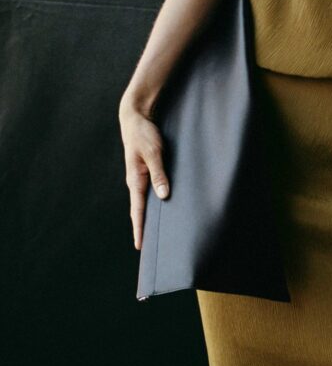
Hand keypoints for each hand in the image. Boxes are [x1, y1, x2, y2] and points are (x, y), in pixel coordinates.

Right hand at [119, 103, 169, 249]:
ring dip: (146, 216)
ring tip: (153, 232)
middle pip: (138, 209)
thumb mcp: (154, 152)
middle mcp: (135, 181)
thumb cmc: (144, 134)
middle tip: (146, 247)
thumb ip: (159, 173)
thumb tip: (164, 195)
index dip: (139, 228)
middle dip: (141, 228)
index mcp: (135, 179)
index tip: (140, 246)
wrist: (135, 118)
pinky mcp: (144, 170)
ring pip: (143, 201)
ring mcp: (139, 176)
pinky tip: (159, 206)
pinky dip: (151, 202)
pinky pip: (147, 191)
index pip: (137, 210)